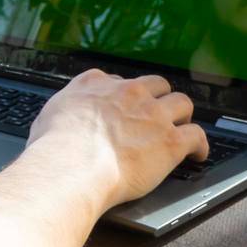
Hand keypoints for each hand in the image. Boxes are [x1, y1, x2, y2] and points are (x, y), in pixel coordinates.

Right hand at [27, 69, 208, 209]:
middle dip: (159, 97)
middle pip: (155, 85)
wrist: (71, 166)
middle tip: (158, 112)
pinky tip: (198, 154)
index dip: (123, 93)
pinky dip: (199, 146)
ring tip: (182, 126)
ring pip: (182, 103)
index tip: (123, 104)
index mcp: (95, 85)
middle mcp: (127, 93)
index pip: (116, 80)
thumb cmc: (54, 148)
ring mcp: (152, 115)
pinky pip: (197, 136)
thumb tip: (61, 119)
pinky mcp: (171, 141)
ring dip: (182, 115)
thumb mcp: (47, 116)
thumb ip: (63, 110)